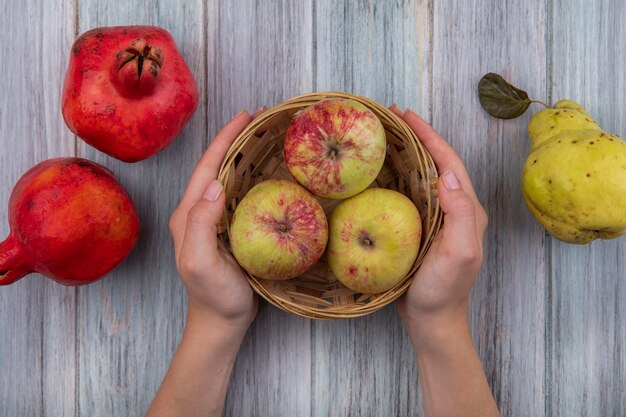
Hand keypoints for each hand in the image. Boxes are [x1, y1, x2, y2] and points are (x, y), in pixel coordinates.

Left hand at [169, 110, 262, 329]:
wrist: (222, 321)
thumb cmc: (215, 295)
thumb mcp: (202, 262)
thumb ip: (201, 223)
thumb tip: (215, 184)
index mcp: (189, 214)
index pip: (207, 168)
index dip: (224, 140)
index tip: (244, 117)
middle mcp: (198, 212)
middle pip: (215, 166)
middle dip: (234, 140)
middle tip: (259, 120)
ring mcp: (213, 220)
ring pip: (226, 177)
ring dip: (242, 155)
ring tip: (263, 137)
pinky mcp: (228, 229)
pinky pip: (238, 194)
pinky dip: (250, 176)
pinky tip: (266, 173)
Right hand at [390, 106, 488, 328]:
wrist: (432, 321)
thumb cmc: (444, 290)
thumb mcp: (460, 253)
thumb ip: (461, 214)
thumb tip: (449, 174)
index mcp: (467, 208)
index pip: (449, 162)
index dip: (429, 136)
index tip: (406, 115)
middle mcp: (454, 208)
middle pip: (436, 162)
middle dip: (416, 137)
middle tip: (390, 117)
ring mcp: (436, 218)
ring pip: (422, 175)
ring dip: (405, 153)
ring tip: (382, 136)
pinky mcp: (420, 228)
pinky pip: (409, 193)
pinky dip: (396, 176)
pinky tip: (378, 173)